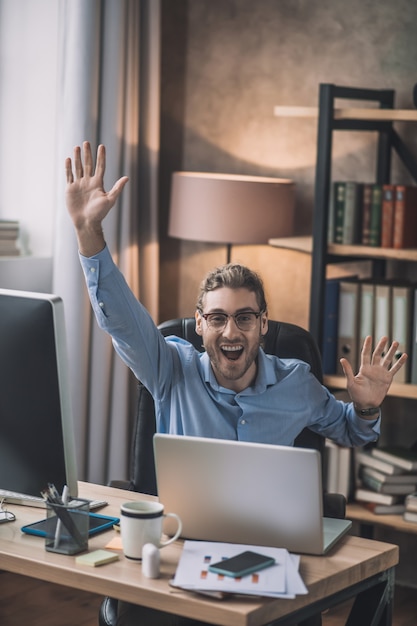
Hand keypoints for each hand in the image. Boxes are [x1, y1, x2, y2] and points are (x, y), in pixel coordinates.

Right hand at [65, 141, 128, 255]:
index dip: (101, 157)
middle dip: (87, 154)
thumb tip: (127, 178)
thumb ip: (117, 188)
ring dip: (77, 158)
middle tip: (86, 143)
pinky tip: (68, 159)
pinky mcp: (70, 189)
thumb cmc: (99, 213)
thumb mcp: (110, 200)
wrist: (86, 222)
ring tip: (77, 147)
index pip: (100, 166)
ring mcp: (79, 184)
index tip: (101, 146)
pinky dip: (68, 167)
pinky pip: (69, 175)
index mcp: (98, 183)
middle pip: (88, 164)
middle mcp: (88, 182)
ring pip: (78, 168)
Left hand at [340, 335, 406, 416]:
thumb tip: (342, 359)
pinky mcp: (388, 379)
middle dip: (381, 346)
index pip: (366, 354)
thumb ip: (348, 371)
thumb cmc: (356, 395)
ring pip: (387, 359)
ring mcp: (381, 373)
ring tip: (396, 343)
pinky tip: (404, 356)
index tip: (369, 337)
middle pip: (377, 354)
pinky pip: (394, 369)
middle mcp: (373, 369)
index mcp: (364, 369)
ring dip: (391, 351)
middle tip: (385, 337)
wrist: (366, 404)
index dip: (367, 346)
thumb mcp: (350, 382)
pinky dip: (399, 363)